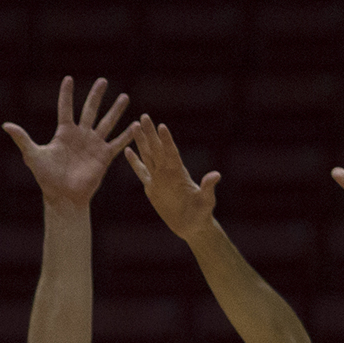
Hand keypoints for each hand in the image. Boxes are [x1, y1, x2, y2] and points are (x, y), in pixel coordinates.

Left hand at [4, 77, 134, 211]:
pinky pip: (117, 143)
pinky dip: (127, 134)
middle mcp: (80, 136)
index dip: (66, 94)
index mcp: (64, 133)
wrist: (63, 197)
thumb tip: (5, 125)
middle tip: (103, 81)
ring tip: (124, 96)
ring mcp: (93, 145)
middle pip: (89, 110)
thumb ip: (22, 139)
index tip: (69, 78)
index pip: (65, 108)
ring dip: (115, 110)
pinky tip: (137, 124)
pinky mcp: (104, 156)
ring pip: (107, 122)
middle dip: (96, 96)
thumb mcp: (33, 155)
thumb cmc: (47, 178)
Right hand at [124, 114, 220, 239]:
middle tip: (144, 116)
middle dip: (150, 133)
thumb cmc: (201, 213)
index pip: (171, 153)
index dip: (167, 141)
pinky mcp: (151, 188)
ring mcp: (159, 178)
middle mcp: (168, 172)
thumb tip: (216, 175)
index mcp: (179, 174)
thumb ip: (208, 187)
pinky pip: (141, 171)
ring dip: (141, 141)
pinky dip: (134, 161)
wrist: (192, 225)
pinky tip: (127, 150)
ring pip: (147, 156)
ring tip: (134, 125)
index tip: (161, 126)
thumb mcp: (206, 201)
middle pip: (157, 149)